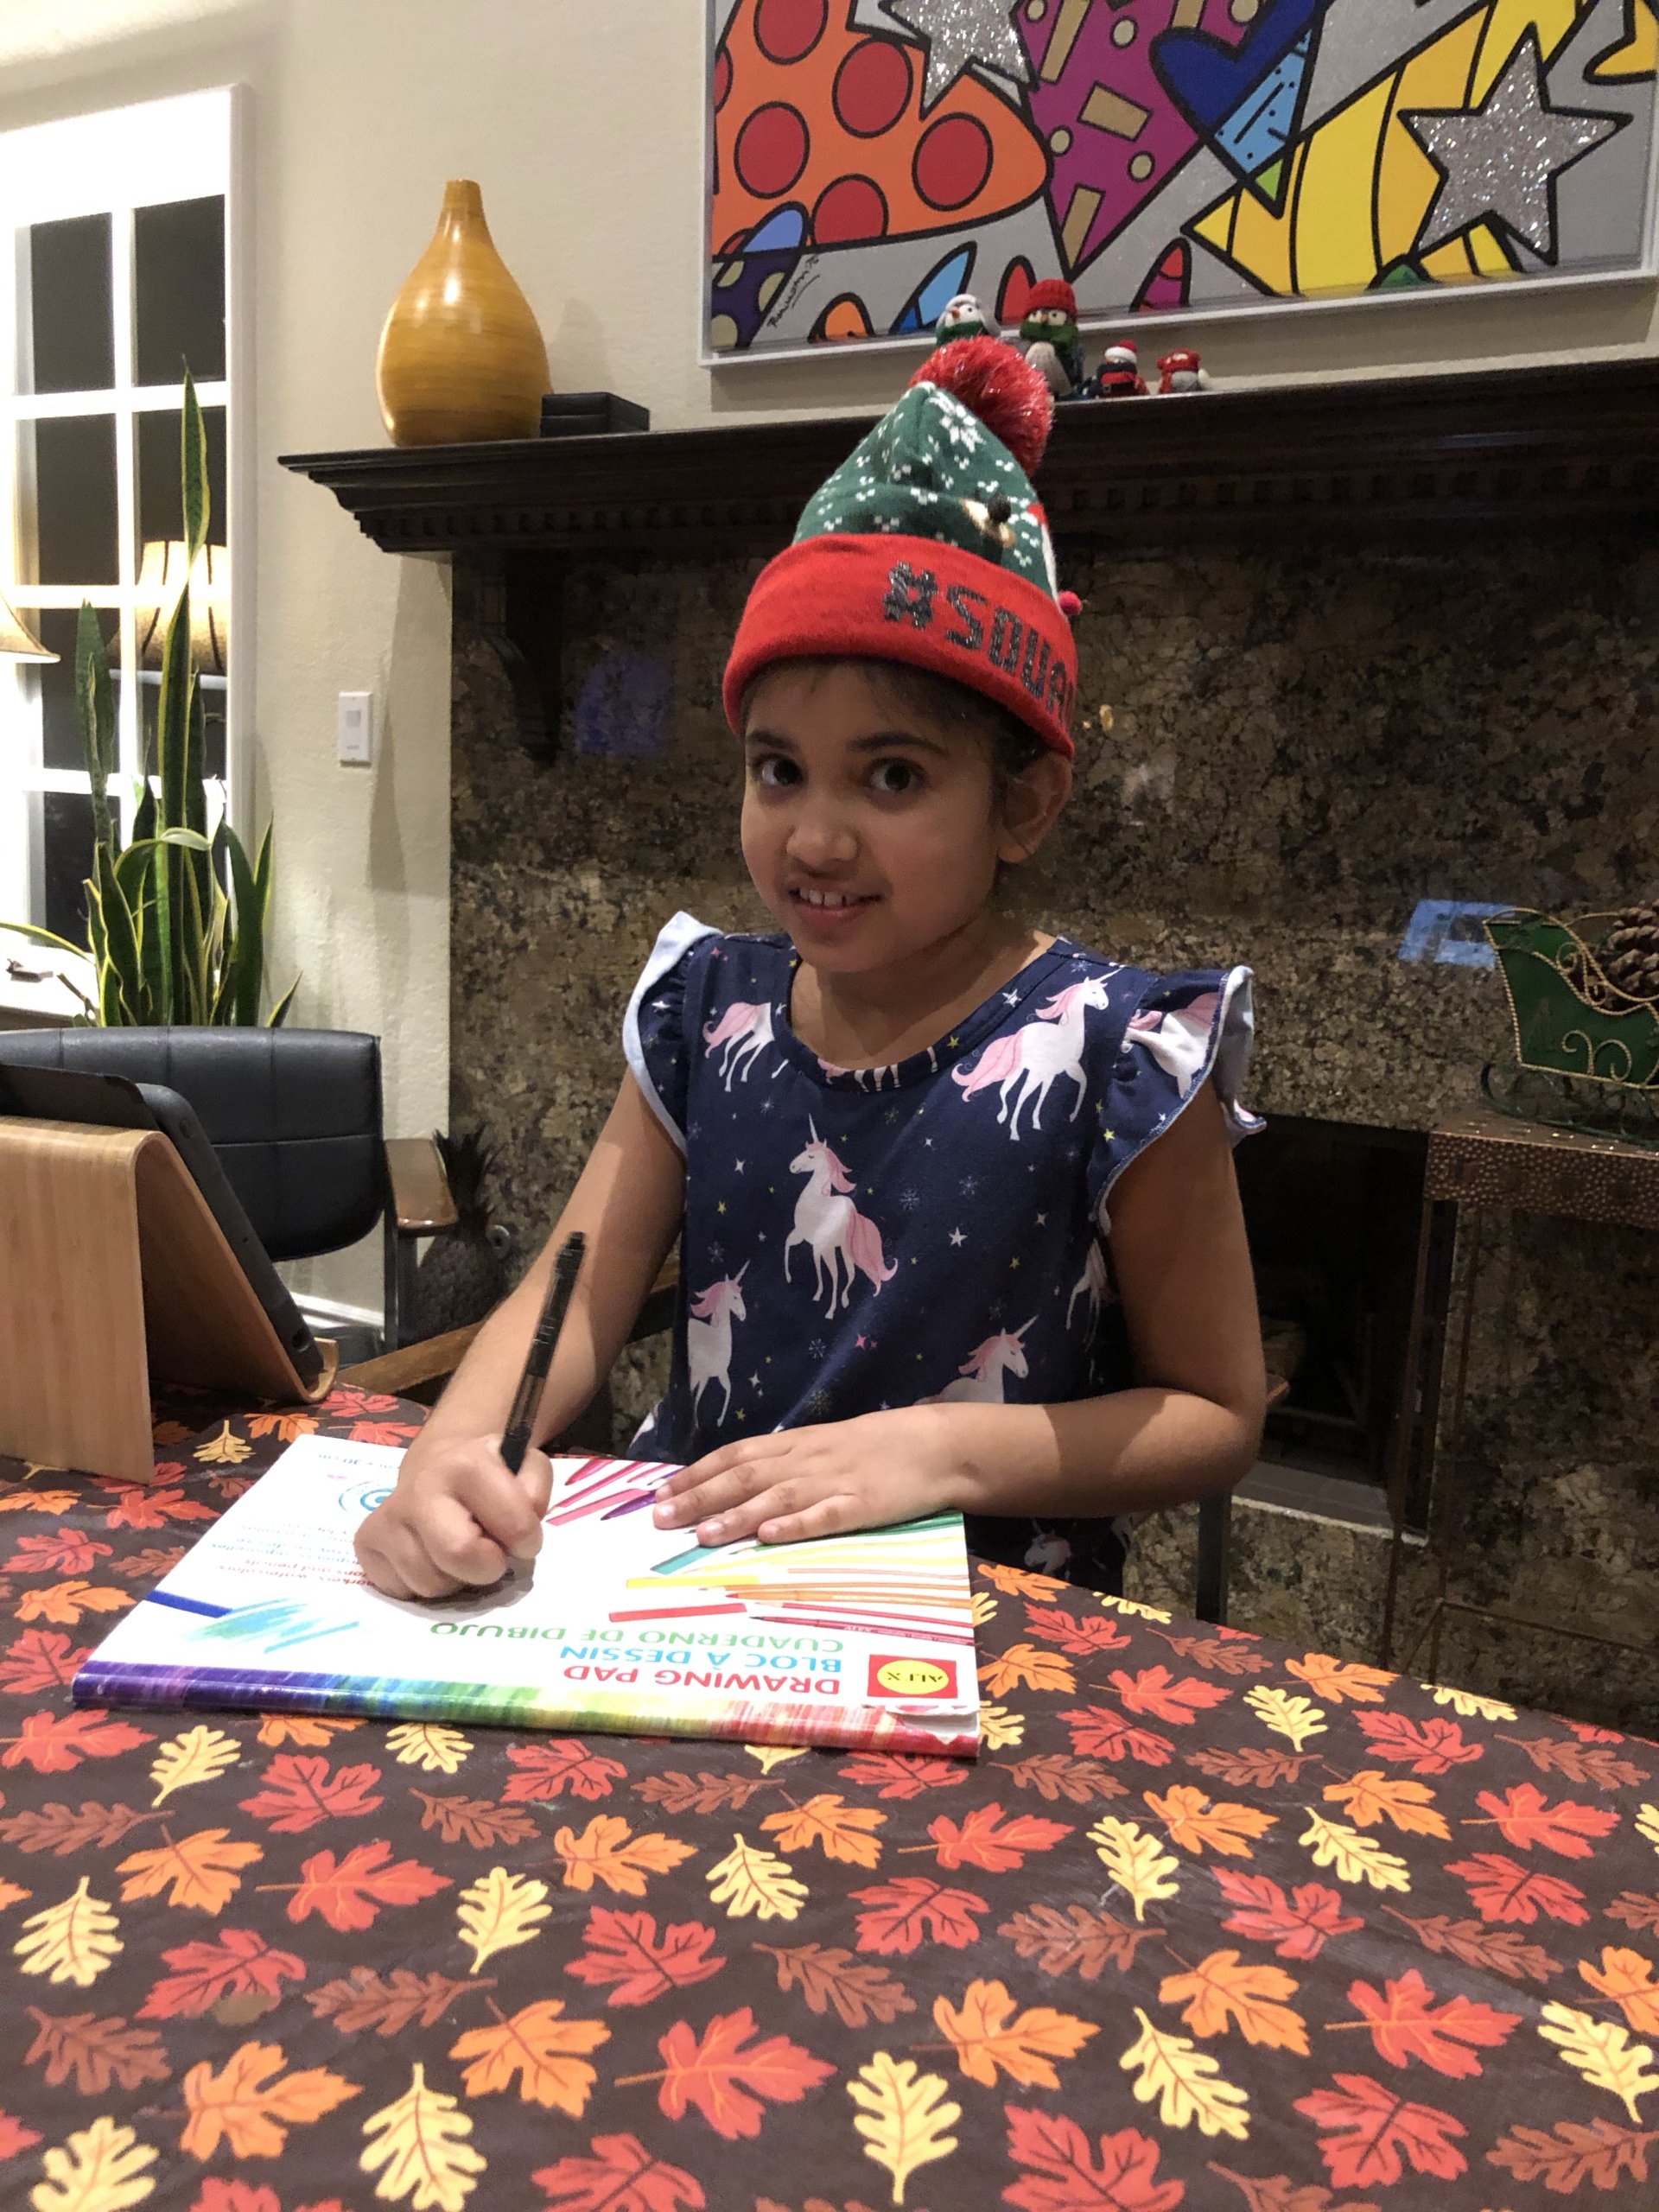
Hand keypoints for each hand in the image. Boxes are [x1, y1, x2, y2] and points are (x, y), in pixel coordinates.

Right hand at [355, 1432, 553, 1597]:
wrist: (437, 1468)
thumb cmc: (489, 1478)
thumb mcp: (526, 1467)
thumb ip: (535, 1490)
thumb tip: (520, 1533)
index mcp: (465, 1464)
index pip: (512, 1525)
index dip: (527, 1540)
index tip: (524, 1539)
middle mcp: (419, 1488)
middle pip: (457, 1553)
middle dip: (485, 1567)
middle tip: (490, 1556)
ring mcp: (387, 1517)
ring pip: (429, 1583)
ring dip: (453, 1578)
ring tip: (457, 1551)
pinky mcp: (366, 1544)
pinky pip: (401, 1590)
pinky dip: (422, 1584)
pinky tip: (430, 1558)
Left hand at [651, 1407, 964, 1547]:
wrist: (932, 1444)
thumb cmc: (873, 1447)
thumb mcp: (822, 1445)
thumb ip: (783, 1461)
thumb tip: (733, 1481)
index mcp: (795, 1444)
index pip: (735, 1456)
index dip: (696, 1474)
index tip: (660, 1493)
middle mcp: (805, 1460)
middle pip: (744, 1477)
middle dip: (700, 1498)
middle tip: (661, 1519)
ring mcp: (833, 1483)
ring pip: (776, 1497)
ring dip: (736, 1515)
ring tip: (701, 1534)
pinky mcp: (861, 1506)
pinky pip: (824, 1516)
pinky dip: (794, 1525)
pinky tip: (769, 1536)